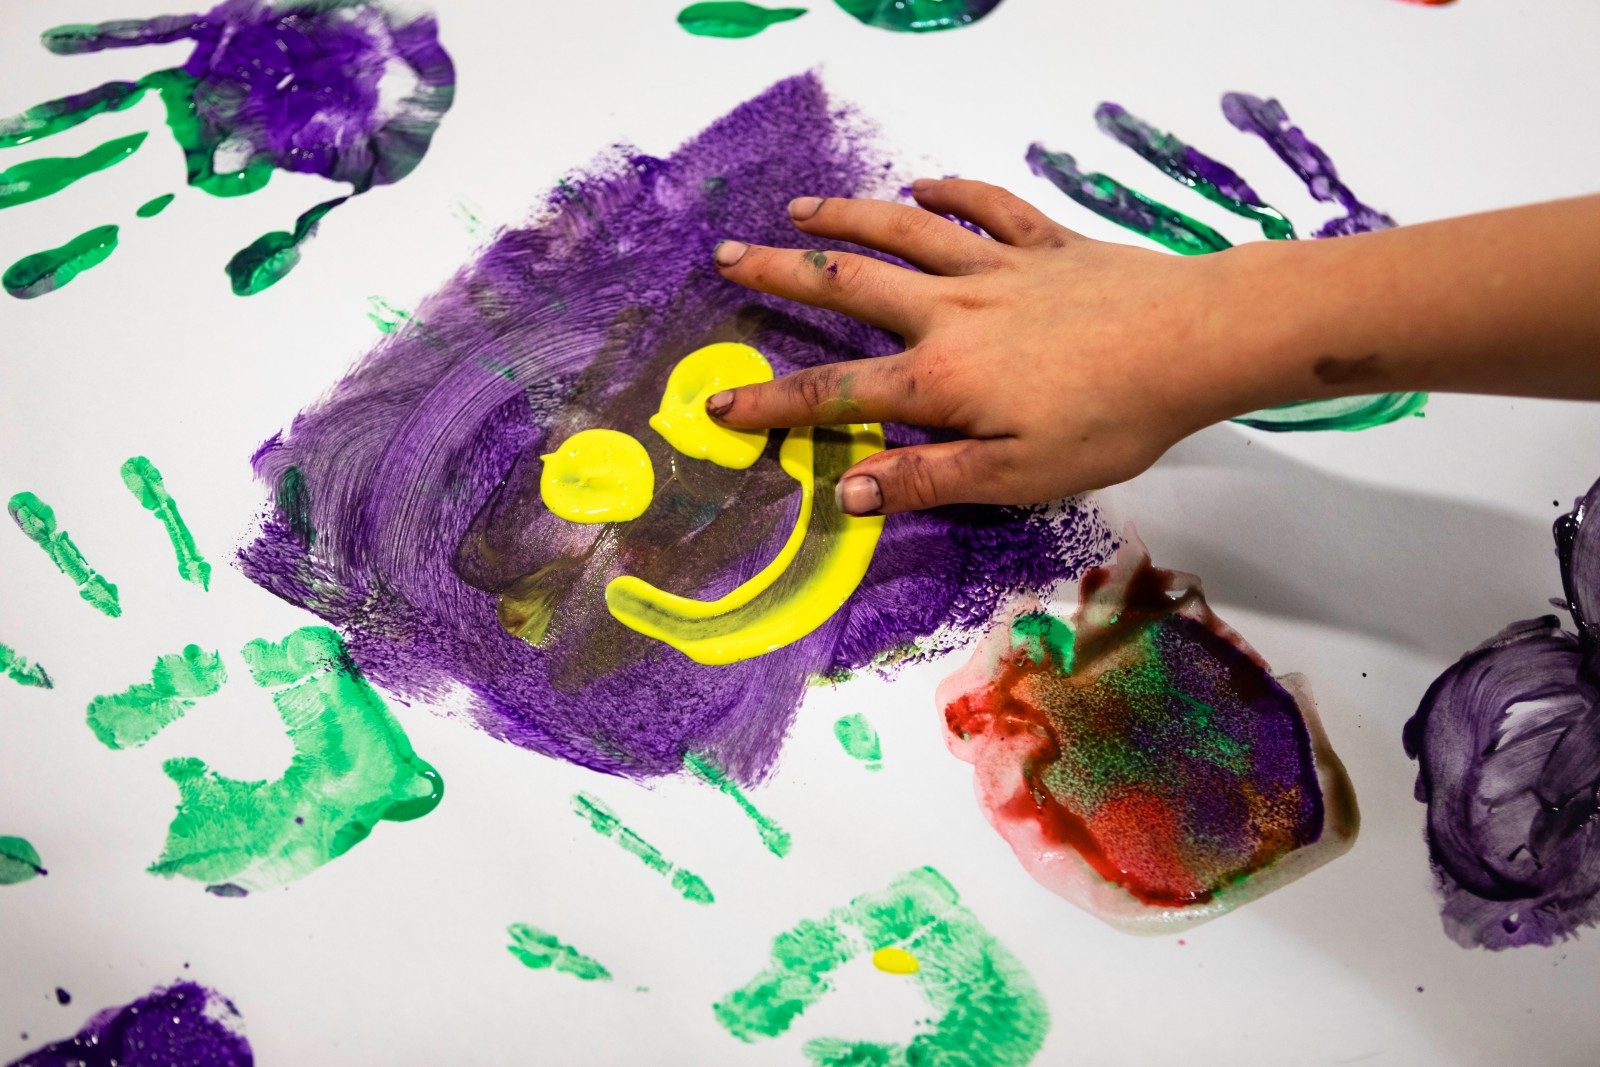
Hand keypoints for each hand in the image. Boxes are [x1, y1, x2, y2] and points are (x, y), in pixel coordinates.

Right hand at [707, 179, 1246, 514]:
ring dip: (845, 219)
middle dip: (783, 273)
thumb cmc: (1109, 421)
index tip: (716, 405)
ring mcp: (996, 269)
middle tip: (729, 255)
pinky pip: (986, 206)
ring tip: (798, 209)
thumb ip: (929, 478)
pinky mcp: (1043, 244)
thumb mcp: (1016, 474)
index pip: (835, 392)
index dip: (772, 403)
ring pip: (904, 233)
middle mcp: (951, 312)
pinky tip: (922, 184)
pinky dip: (950, 190)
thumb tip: (849, 490)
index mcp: (939, 379)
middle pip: (850, 286)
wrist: (1194, 342)